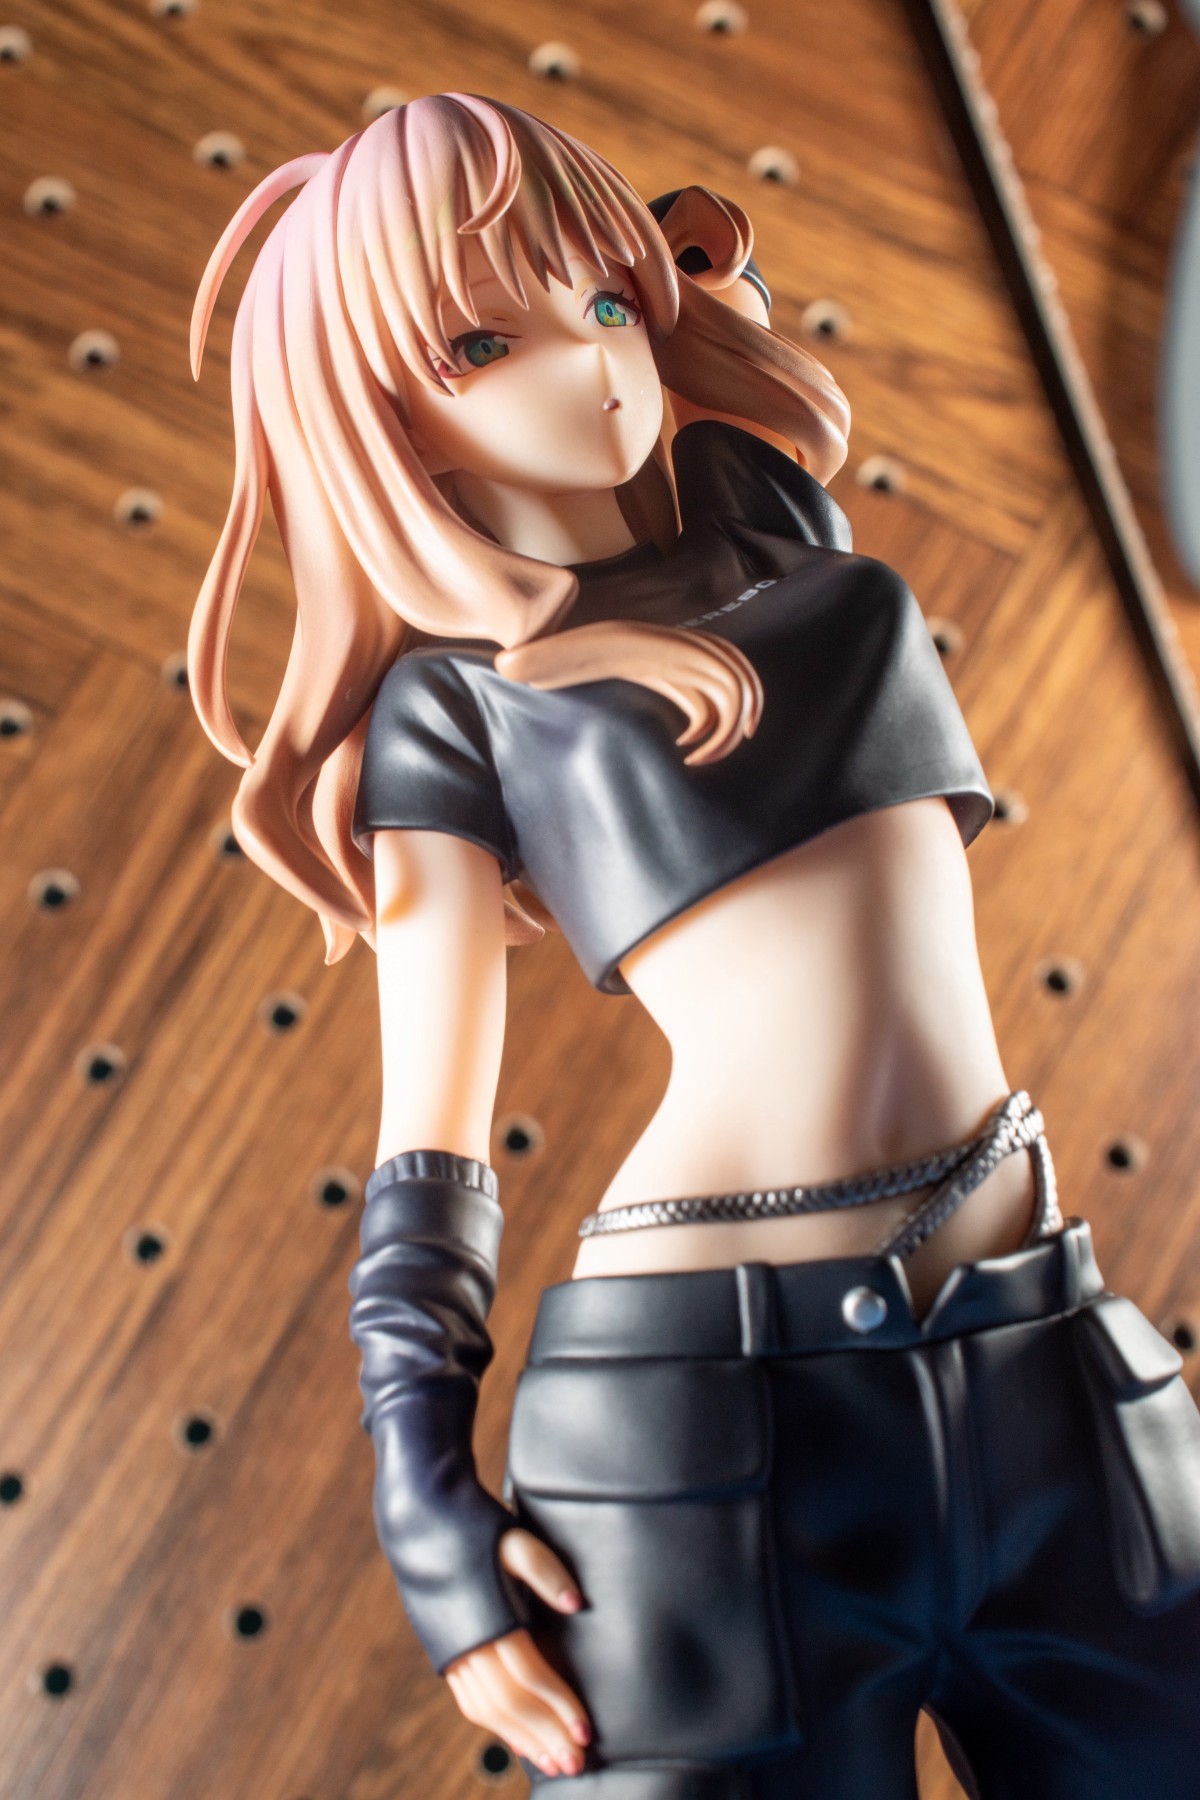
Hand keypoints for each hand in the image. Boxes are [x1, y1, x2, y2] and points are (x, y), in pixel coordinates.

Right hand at [444, 1527, 591, 1778]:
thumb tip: (577, 1605)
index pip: (530, 1675)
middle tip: (577, 1764)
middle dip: (546, 1736)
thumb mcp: (514, 1537)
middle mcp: (466, 1641)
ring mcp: (451, 1650)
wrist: (420, 1517)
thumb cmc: (475, 1524)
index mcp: (487, 1615)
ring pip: (488, 1711)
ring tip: (554, 1762)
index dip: (560, 1705)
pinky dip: (497, 1727)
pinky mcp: (444, 1652)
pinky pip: (470, 1702)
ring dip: (523, 1740)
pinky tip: (519, 1741)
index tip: (586, 1732)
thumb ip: (546, 1570)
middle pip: (511, 1704)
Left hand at [495, 619, 763, 765]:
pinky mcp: (680, 680)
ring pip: (733, 687)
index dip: (725, 710)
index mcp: (661, 646)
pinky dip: (714, 727)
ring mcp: (684, 665)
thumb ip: (529, 659)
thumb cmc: (557, 650)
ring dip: (731, 724)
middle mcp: (680, 651)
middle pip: (739, 677)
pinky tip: (686, 750)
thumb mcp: (546, 654)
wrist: (566, 642)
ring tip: (703, 759)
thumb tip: (506, 665)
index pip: (718, 667)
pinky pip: (714, 702)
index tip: (691, 750)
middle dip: (740, 717)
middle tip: (712, 757)